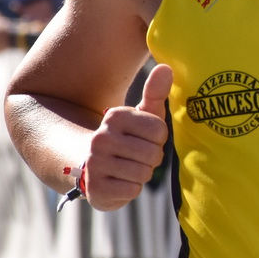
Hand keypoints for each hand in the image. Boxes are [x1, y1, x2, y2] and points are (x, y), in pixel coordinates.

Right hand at [83, 65, 172, 210]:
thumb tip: (167, 67)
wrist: (91, 168)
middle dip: (151, 158)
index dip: (158, 140)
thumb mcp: (140, 116)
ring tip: (128, 167)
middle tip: (137, 156)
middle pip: (153, 154)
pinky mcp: (95, 188)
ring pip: (143, 173)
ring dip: (142, 174)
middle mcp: (101, 138)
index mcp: (114, 117)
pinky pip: (132, 190)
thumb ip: (155, 94)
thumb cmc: (126, 139)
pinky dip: (131, 188)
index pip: (159, 131)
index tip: (144, 139)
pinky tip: (119, 181)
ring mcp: (95, 164)